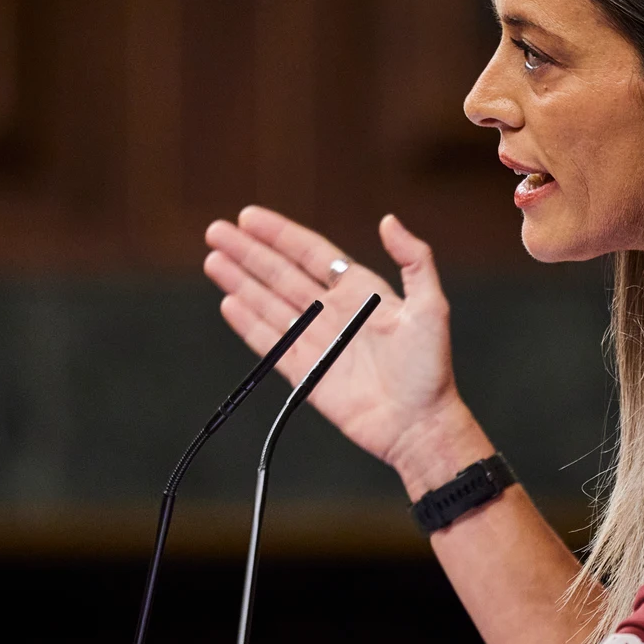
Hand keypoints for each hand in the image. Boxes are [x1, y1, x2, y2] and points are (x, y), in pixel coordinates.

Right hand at [203, 207, 488, 494]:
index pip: (312, 254)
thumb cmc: (430, 369)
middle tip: (215, 231)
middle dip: (248, 252)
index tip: (249, 217)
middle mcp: (333, 312)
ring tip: (213, 260)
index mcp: (361, 291)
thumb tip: (389, 220)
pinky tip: (228, 302)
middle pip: (281, 274)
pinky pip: (270, 344)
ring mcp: (317, 342)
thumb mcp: (431, 307)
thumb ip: (414, 261)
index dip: (280, 235)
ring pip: (269, 304)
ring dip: (240, 282)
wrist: (418, 425)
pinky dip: (248, 324)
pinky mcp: (305, 373)